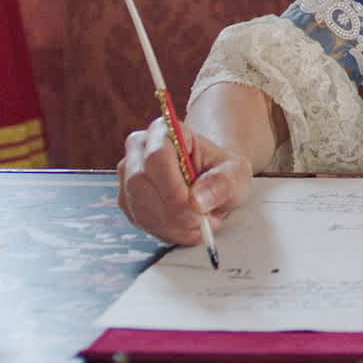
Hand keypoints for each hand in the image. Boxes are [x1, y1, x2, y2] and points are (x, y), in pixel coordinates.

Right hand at [117, 116, 251, 244]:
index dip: (173, 187)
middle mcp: (139, 149)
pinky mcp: (127, 199)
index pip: (157, 156)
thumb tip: (197, 201)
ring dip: (170, 224)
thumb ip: (221, 183)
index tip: (196, 208)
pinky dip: (165, 231)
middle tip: (200, 222)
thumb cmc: (222, 171)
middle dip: (172, 210)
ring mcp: (129, 175)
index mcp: (165, 131)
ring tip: (198, 225)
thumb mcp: (235, 173)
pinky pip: (139, 220)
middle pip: (140, 182)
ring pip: (138, 205)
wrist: (212, 180)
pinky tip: (185, 229)